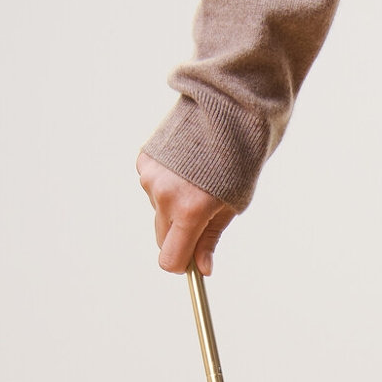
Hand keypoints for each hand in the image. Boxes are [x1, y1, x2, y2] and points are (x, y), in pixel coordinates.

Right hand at [136, 151, 235, 273]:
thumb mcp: (230, 206)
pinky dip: (166, 185)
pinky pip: (152, 188)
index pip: (170, 258)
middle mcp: (164, 195)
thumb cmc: (238, 161)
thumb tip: (202, 269)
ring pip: (159, 211)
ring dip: (173, 207)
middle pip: (162, 238)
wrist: (225, 111)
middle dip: (179, 237)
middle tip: (201, 220)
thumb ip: (210, 238)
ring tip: (197, 182)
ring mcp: (150, 177)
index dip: (181, 265)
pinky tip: (183, 168)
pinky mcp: (144, 161)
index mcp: (189, 211)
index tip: (191, 264)